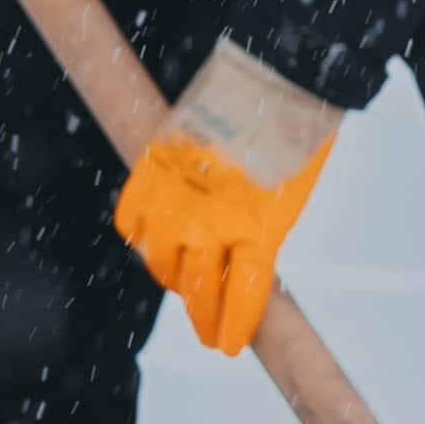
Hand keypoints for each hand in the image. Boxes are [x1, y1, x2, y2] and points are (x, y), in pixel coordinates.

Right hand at [113, 47, 342, 357]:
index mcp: (259, 233)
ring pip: (160, 263)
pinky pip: (132, 224)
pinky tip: (155, 242)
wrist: (267, 76)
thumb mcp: (292, 196)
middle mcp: (211, 225)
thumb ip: (264, 234)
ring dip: (173, 277)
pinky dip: (141, 238)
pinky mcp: (150, 173)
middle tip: (206, 330)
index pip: (243, 299)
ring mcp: (175, 201)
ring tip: (184, 278)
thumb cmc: (293, 132)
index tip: (227, 346)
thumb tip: (243, 262)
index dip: (234, 328)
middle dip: (203, 318)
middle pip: (197, 292)